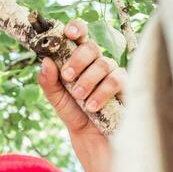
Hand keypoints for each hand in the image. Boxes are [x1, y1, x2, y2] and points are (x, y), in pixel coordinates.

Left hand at [37, 19, 127, 171]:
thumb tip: (45, 62)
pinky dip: (101, 91)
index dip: (76, 29)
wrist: (94, 143)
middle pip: (91, 46)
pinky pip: (116, 79)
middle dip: (77, 60)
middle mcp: (98, 65)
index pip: (80, 37)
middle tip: (67, 77)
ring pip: (103, 63)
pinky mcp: (127, 87)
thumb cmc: (78, 119)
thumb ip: (49, 83)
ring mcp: (113, 74)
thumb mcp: (58, 102)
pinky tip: (92, 106)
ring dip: (87, 80)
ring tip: (79, 98)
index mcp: (80, 63)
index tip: (68, 33)